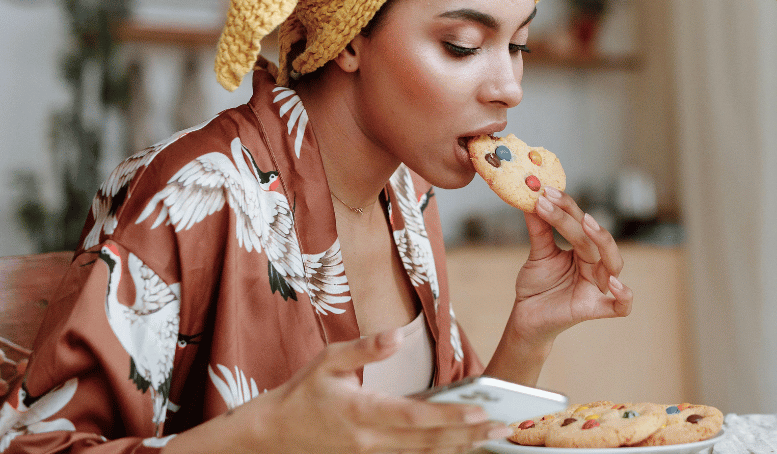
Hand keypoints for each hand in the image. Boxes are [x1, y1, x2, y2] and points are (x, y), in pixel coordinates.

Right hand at [167, 331, 509, 453]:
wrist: (274, 434)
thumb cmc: (304, 392)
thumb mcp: (328, 361)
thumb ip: (365, 349)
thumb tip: (397, 334)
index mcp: (363, 412)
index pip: (415, 417)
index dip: (450, 417)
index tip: (480, 412)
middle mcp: (371, 440)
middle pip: (428, 442)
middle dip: (467, 436)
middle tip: (502, 428)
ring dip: (459, 448)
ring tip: (491, 438)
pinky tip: (460, 447)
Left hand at [511, 186, 633, 343]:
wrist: (526, 317)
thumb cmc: (537, 285)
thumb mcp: (537, 254)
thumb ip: (539, 228)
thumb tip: (531, 198)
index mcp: (583, 250)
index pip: (580, 223)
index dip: (566, 206)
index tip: (546, 192)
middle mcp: (594, 266)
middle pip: (596, 240)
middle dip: (581, 220)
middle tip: (559, 204)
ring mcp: (596, 287)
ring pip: (613, 264)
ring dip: (603, 243)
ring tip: (586, 224)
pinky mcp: (593, 309)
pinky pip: (620, 307)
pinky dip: (623, 296)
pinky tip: (613, 284)